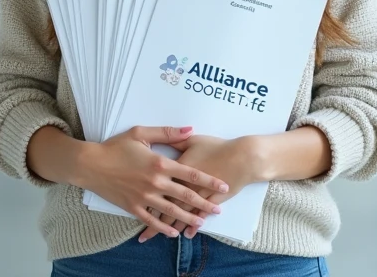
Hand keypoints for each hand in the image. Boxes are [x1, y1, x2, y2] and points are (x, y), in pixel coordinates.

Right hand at [77, 126, 227, 238]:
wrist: (91, 164)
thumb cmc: (116, 147)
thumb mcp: (141, 134)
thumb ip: (167, 133)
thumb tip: (190, 129)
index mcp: (160, 164)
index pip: (191, 174)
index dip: (209, 180)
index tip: (223, 185)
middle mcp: (155, 183)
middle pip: (186, 195)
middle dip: (204, 203)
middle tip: (218, 209)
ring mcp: (144, 197)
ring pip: (172, 211)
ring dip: (188, 217)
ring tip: (201, 222)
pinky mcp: (133, 207)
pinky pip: (152, 220)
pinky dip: (164, 228)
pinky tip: (173, 232)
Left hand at [138, 135, 263, 242]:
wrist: (243, 157)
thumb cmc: (217, 146)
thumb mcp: (192, 140)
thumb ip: (174, 138)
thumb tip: (161, 141)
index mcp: (175, 169)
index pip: (157, 186)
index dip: (145, 197)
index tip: (133, 206)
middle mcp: (184, 185)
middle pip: (166, 206)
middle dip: (154, 222)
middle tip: (143, 236)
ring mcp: (198, 195)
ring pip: (181, 214)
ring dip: (171, 227)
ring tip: (161, 238)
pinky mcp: (211, 201)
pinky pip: (197, 216)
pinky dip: (191, 225)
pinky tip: (185, 234)